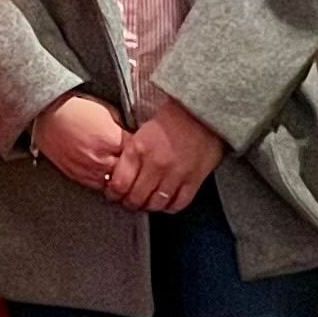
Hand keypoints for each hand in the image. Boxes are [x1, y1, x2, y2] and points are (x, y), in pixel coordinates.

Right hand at [31, 93, 132, 193]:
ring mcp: (87, 169)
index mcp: (111, 140)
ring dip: (119, 178)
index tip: (144, 149)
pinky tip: (106, 173)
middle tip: (137, 163)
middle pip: (129, 173)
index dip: (142, 151)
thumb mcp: (108, 110)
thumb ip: (122, 127)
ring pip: (114, 184)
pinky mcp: (76, 176)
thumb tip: (134, 137)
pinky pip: (97, 186)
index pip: (138, 154)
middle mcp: (100, 158)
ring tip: (123, 171)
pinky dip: (104, 181)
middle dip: (134, 168)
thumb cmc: (75, 108)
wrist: (47, 114)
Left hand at [105, 92, 223, 214]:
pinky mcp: (193, 180)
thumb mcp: (143, 129)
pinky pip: (178, 204)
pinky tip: (167, 202)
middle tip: (129, 202)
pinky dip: (170, 207)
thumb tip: (119, 172)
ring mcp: (175, 174)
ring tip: (147, 202)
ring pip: (155, 204)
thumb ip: (132, 152)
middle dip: (129, 203)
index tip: (114, 194)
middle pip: (135, 198)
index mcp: (138, 149)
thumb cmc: (175, 115)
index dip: (114, 194)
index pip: (119, 184)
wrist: (203, 109)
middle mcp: (155, 164)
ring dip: (149, 206)